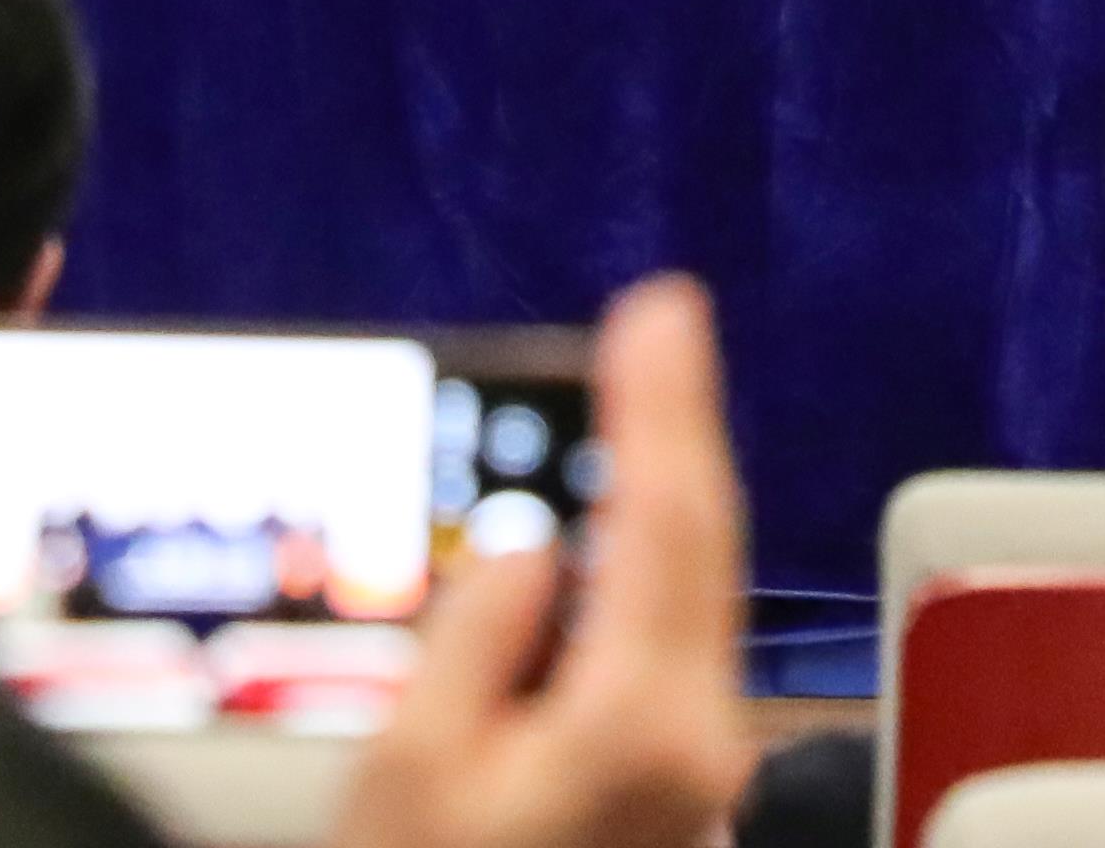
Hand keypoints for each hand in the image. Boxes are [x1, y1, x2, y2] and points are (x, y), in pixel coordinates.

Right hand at [331, 276, 755, 847]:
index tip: (661, 306)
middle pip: (695, 555)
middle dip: (670, 438)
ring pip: (681, 609)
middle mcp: (697, 747)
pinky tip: (596, 563)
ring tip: (621, 420)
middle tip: (651, 333)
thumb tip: (536, 549)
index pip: (667, 520)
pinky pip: (658, 663)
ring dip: (646, 517)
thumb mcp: (407, 771)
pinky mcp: (675, 805)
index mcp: (640, 722)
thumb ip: (475, 637)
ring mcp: (696, 784)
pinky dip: (631, 595)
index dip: (664, 402)